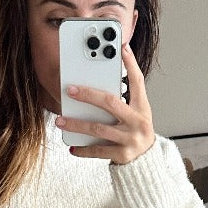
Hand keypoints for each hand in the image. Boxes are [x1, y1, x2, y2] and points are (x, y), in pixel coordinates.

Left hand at [56, 43, 155, 163]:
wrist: (146, 160)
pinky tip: (71, 147)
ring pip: (99, 128)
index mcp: (142, 107)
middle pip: (110, 103)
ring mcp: (130, 139)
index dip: (130, 64)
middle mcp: (138, 121)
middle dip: (88, 95)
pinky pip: (98, 150)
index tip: (122, 47)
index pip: (137, 81)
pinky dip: (83, 149)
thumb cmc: (135, 131)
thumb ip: (122, 98)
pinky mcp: (122, 155)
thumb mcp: (135, 112)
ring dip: (77, 124)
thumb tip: (96, 81)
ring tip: (60, 120)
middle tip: (69, 89)